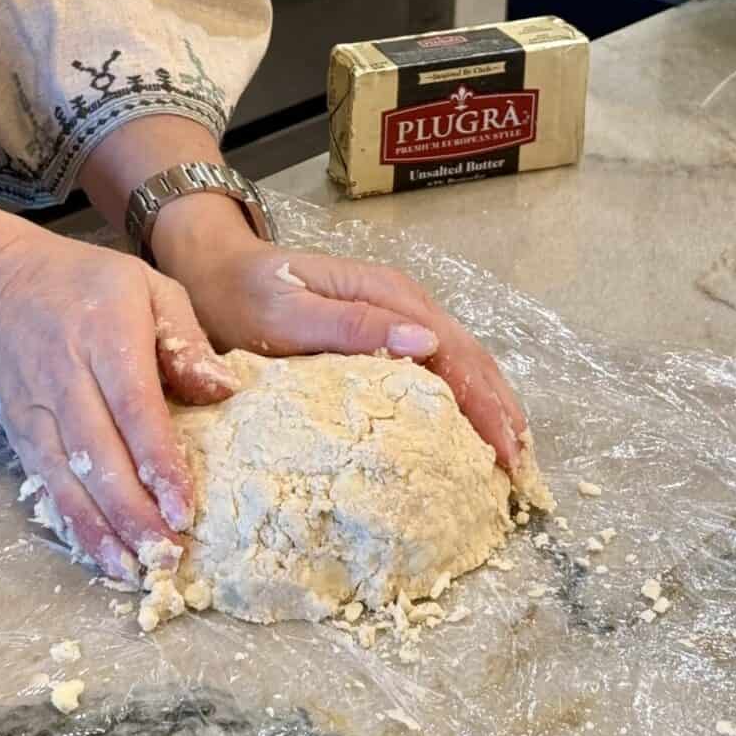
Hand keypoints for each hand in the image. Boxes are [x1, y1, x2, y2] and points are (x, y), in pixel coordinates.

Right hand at [0, 226, 238, 581]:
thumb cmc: (87, 283)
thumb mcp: (149, 286)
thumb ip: (186, 340)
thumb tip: (225, 392)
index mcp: (106, 335)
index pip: (135, 408)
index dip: (158, 462)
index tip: (184, 508)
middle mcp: (66, 376)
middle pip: (99, 455)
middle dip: (133, 512)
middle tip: (168, 556)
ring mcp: (35, 407)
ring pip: (66, 479)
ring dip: (101, 530)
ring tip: (135, 571)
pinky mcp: (17, 429)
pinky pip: (43, 482)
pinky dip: (70, 522)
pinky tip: (96, 554)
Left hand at [159, 222, 526, 470]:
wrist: (214, 268)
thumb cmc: (243, 295)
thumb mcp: (287, 313)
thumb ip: (351, 326)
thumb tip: (426, 345)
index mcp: (387, 295)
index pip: (454, 353)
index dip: (485, 404)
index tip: (505, 453)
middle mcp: (402, 301)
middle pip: (469, 356)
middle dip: (500, 409)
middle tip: (521, 468)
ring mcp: (394, 313)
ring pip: (459, 360)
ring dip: (488, 403)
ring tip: (510, 452)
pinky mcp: (381, 328)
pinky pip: (435, 363)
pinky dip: (460, 396)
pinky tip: (467, 424)